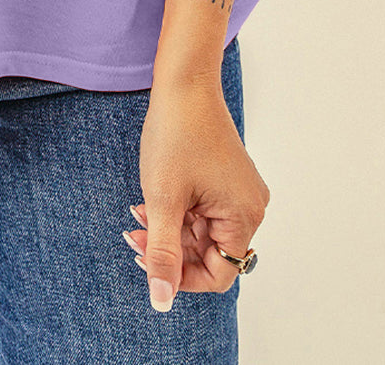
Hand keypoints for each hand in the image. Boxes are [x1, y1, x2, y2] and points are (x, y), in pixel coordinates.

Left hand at [125, 78, 269, 312]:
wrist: (183, 83)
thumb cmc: (176, 135)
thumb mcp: (163, 200)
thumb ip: (163, 253)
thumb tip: (161, 301)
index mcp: (244, 216)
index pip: (219, 273)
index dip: (181, 276)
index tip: (148, 260)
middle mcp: (250, 207)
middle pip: (210, 252)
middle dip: (170, 247)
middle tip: (134, 233)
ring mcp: (239, 191)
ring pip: (203, 230)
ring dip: (170, 228)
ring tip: (138, 213)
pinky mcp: (227, 178)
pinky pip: (204, 209)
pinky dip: (179, 210)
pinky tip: (152, 199)